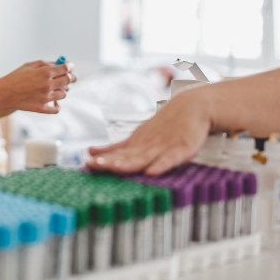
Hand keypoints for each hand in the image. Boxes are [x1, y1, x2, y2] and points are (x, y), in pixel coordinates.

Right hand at [0, 61, 75, 114]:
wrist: (3, 93)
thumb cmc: (15, 77)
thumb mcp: (29, 66)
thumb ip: (46, 64)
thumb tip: (60, 65)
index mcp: (44, 72)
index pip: (66, 69)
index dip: (70, 66)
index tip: (69, 66)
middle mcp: (47, 85)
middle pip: (68, 81)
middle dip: (70, 77)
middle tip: (67, 77)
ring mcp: (45, 98)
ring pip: (64, 94)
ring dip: (61, 90)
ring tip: (53, 88)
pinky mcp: (42, 108)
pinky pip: (57, 108)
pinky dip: (57, 105)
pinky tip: (53, 101)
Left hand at [86, 91, 211, 175]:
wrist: (193, 106)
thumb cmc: (166, 124)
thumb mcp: (140, 136)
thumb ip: (119, 148)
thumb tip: (93, 152)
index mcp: (136, 143)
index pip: (115, 153)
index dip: (101, 159)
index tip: (86, 164)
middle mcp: (146, 145)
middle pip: (125, 156)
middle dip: (109, 161)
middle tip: (93, 165)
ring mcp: (163, 146)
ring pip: (143, 157)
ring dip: (128, 163)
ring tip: (113, 168)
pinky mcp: (181, 149)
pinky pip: (170, 159)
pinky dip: (160, 165)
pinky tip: (151, 173)